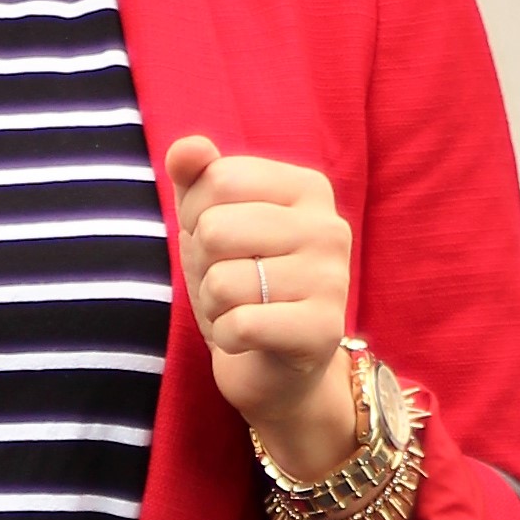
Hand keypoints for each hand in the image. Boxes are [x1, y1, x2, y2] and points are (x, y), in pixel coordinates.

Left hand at [166, 134, 358, 476]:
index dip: (196, 217)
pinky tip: (247, 340)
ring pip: (223, 281)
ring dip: (213, 305)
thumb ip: (197, 179)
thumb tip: (186, 148)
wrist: (278, 370)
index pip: (218, 179)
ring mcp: (333, 278)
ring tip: (240, 311)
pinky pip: (239, 325)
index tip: (221, 244)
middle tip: (229, 285)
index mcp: (308, 188)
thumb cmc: (245, 287)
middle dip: (203, 265)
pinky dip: (226, 338)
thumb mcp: (213, 225)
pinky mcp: (323, 329)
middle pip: (217, 229)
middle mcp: (330, 226)